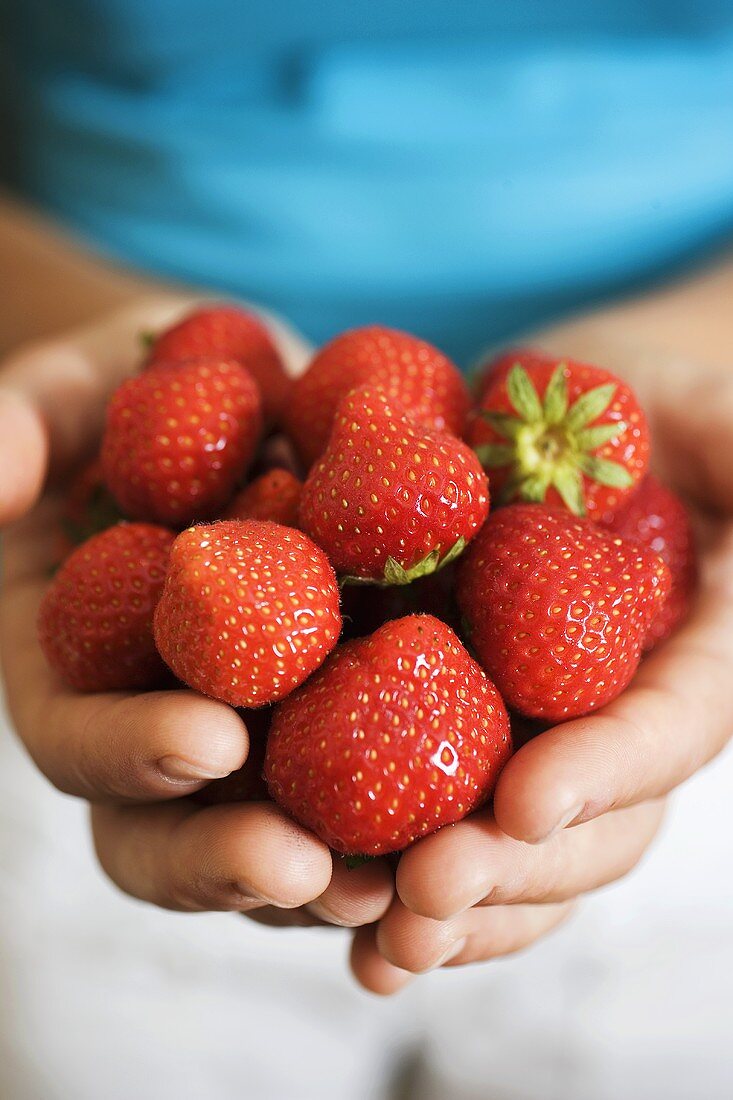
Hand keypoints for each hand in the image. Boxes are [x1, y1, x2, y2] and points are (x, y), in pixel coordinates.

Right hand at [0, 297, 393, 929]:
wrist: (266, 397)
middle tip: (303, 866)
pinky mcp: (337, 717)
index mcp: (76, 663)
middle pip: (165, 831)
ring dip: (325, 876)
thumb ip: (25, 422)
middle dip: (226, 858)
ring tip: (397, 884)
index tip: (208, 740)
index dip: (128, 750)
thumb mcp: (87, 386)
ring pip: (266, 837)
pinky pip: (365, 792)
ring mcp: (250, 732)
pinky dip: (406, 824)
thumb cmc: (156, 386)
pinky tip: (466, 828)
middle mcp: (157, 721)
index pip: (78, 734)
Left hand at [350, 312, 732, 993]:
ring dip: (439, 904)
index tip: (527, 802)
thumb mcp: (723, 421)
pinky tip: (329, 919)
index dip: (607, 771)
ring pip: (502, 846)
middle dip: (506, 867)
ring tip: (372, 935)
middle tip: (425, 894)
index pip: (669, 728)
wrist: (552, 417)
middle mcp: (608, 719)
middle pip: (580, 824)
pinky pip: (420, 808)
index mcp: (692, 659)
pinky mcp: (445, 716)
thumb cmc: (655, 412)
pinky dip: (379, 865)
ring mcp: (527, 729)